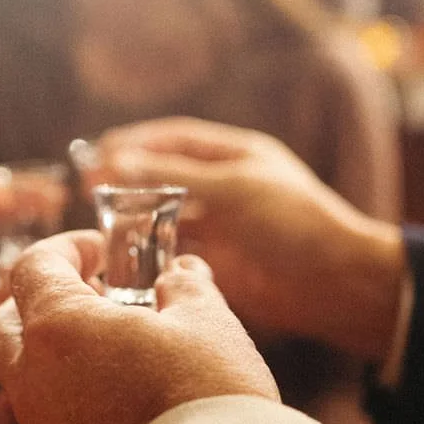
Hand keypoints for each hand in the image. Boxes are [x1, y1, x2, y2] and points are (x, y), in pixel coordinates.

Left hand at [0, 232, 277, 423]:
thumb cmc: (208, 394)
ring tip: (112, 346)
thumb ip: (185, 286)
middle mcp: (34, 379)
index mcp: (58, 328)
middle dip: (36, 303)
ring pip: (23, 377)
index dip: (65, 248)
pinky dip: (69, 396)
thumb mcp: (207, 319)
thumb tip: (181, 274)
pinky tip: (120, 394)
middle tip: (90, 295)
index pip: (33, 267)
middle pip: (4, 325)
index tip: (99, 250)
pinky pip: (49, 418)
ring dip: (52, 353)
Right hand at [95, 119, 405, 363]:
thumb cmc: (294, 222)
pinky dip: (148, 253)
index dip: (135, 144)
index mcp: (233, 157)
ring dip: (134, 219)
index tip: (98, 152)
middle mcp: (222, 188)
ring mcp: (219, 226)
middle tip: (87, 189)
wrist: (336, 283)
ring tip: (98, 222)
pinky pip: (172, 253)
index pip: (173, 140)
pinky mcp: (216, 263)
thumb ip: (176, 176)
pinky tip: (123, 255)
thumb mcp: (234, 188)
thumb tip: (119, 160)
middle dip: (126, 181)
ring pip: (163, 217)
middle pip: (163, 177)